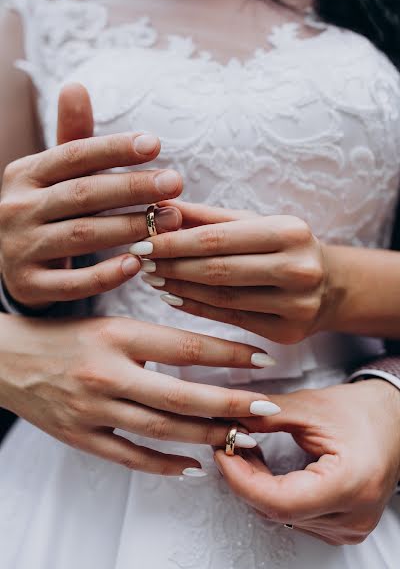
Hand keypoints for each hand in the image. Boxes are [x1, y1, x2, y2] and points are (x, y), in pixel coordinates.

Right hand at [0, 84, 182, 308]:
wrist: (14, 263)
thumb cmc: (48, 210)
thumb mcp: (54, 174)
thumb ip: (72, 139)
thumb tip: (76, 86)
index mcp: (25, 174)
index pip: (73, 155)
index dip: (114, 149)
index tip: (156, 144)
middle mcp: (16, 208)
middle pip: (82, 194)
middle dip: (133, 188)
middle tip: (176, 183)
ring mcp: (19, 249)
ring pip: (82, 236)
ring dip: (130, 228)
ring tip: (172, 221)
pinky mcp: (29, 284)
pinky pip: (72, 283)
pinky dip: (106, 275)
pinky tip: (137, 264)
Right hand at [0, 312, 278, 474]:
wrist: (9, 359)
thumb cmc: (65, 337)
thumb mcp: (111, 324)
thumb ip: (153, 340)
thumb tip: (204, 356)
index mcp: (118, 335)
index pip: (186, 346)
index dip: (229, 354)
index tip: (263, 360)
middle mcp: (108, 372)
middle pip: (180, 395)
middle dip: (229, 404)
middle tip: (266, 409)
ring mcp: (93, 408)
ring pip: (161, 429)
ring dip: (206, 436)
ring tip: (241, 438)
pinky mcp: (81, 437)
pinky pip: (130, 457)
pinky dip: (164, 465)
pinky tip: (193, 467)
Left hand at [134, 201, 327, 344]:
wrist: (331, 285)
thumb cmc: (283, 246)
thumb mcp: (254, 223)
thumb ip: (208, 218)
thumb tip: (160, 210)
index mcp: (289, 232)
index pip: (218, 239)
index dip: (175, 242)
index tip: (141, 242)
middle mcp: (298, 268)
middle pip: (218, 270)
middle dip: (173, 266)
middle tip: (141, 263)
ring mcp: (297, 305)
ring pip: (223, 298)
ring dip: (181, 288)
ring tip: (153, 278)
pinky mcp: (289, 332)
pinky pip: (231, 319)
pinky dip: (197, 308)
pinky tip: (173, 297)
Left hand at [215, 380, 399, 544]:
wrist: (392, 420)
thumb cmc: (361, 412)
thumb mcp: (309, 407)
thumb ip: (264, 417)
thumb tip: (225, 422)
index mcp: (350, 483)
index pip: (279, 501)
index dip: (241, 479)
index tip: (222, 452)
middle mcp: (352, 516)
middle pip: (277, 509)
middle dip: (243, 477)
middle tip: (227, 443)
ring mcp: (348, 527)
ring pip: (281, 515)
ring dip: (254, 484)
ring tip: (245, 450)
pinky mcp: (341, 526)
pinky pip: (293, 515)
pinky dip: (271, 492)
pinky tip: (263, 467)